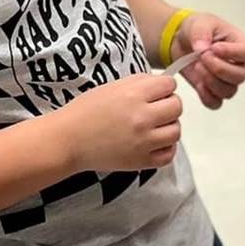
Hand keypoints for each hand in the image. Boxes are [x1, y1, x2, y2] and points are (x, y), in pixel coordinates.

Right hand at [60, 72, 181, 172]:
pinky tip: (154, 143)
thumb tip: (164, 84)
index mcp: (133, 95)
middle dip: (169, 105)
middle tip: (156, 109)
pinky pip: (169, 155)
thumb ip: (139, 84)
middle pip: (177, 107)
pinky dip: (165, 148)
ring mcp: (144, 142)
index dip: (164, 87)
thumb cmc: (86, 112)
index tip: (157, 92)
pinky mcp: (141, 161)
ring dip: (168, 127)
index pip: (169, 85)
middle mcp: (142, 118)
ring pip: (176, 131)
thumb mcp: (112, 87)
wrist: (68, 140)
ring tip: (154, 127)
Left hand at [177, 12, 244, 110]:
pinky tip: (198, 83)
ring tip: (197, 66)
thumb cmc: (197, 29)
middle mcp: (237, 65)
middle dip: (219, 69)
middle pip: (240, 76)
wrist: (181, 40)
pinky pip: (215, 102)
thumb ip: (201, 33)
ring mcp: (227, 80)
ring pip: (229, 91)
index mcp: (239, 44)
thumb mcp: (199, 23)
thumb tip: (202, 48)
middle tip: (202, 58)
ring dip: (211, 81)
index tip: (215, 48)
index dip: (232, 53)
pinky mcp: (213, 91)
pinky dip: (206, 96)